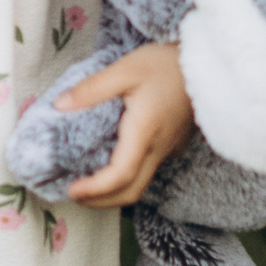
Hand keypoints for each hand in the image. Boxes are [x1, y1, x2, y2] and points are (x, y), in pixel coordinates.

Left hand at [64, 39, 196, 203]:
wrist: (207, 64)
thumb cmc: (165, 64)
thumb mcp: (125, 69)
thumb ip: (91, 89)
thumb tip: (59, 106)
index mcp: (145, 131)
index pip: (121, 174)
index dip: (96, 189)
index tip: (72, 190)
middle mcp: (159, 147)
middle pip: (131, 191)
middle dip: (100, 201)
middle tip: (72, 195)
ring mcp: (168, 149)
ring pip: (140, 183)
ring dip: (112, 192)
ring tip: (85, 185)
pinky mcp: (172, 145)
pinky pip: (147, 170)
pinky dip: (124, 178)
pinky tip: (106, 165)